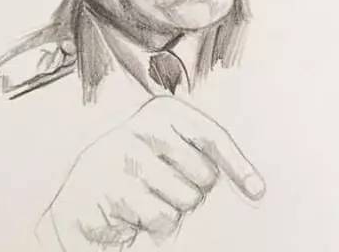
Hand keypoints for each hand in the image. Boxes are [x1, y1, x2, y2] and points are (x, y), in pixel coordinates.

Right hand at [46, 96, 264, 249]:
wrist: (81, 196)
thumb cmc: (139, 170)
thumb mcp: (167, 148)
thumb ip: (201, 153)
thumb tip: (253, 185)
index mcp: (163, 111)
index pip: (212, 136)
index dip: (238, 165)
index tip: (257, 190)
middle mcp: (144, 128)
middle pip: (203, 177)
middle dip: (192, 192)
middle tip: (165, 187)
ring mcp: (125, 158)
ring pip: (182, 203)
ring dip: (170, 211)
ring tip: (145, 200)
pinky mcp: (112, 192)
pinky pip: (158, 220)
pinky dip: (151, 227)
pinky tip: (131, 213)